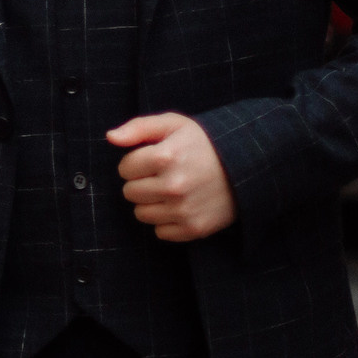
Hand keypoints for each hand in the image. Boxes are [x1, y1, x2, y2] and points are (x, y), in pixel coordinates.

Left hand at [108, 112, 235, 241]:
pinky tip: (182, 206)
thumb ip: (138, 128)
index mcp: (165, 156)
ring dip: (152, 203)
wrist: (247, 167)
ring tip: (172, 190)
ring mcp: (184, 210)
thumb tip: (110, 138)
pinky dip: (167, 221)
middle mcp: (173, 186)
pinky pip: (160, 232)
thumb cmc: (203, 143)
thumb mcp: (172, 124)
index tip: (154, 160)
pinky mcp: (194, 228)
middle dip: (142, 183)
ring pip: (141, 214)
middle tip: (163, 175)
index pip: (124, 169)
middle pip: (130, 193)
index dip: (136, 163)